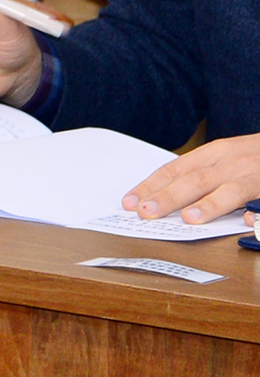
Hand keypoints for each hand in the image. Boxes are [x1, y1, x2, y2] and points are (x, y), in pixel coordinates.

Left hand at [121, 132, 259, 224]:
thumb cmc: (253, 155)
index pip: (175, 169)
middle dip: (169, 197)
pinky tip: (246, 223)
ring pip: (229, 191)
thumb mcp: (224, 158)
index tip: (129, 201)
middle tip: (146, 212)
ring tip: (188, 219)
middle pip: (195, 179)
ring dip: (208, 205)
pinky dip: (256, 214)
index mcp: (214, 154)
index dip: (151, 185)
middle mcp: (231, 162)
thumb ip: (200, 173)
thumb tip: (162, 192)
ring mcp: (253, 175)